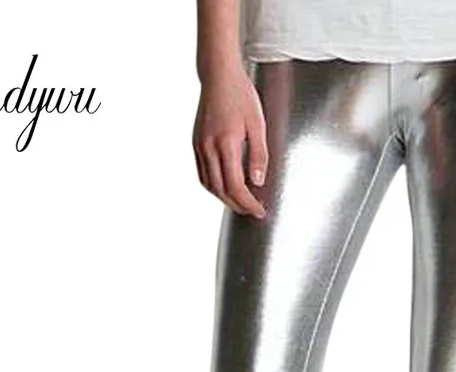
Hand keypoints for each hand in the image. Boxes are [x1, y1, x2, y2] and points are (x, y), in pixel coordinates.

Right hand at [193, 64, 267, 219]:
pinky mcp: (196, 143)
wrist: (218, 76)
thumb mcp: (258, 125)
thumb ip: (259, 155)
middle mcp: (209, 148)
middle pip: (221, 191)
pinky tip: (225, 188)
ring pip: (209, 185)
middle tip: (253, 211)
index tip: (259, 210)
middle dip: (238, 206)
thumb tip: (258, 182)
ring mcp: (200, 146)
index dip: (248, 203)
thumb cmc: (241, 96)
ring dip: (225, 199)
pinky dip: (214, 187)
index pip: (236, 186)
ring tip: (241, 203)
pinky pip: (203, 174)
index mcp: (226, 144)